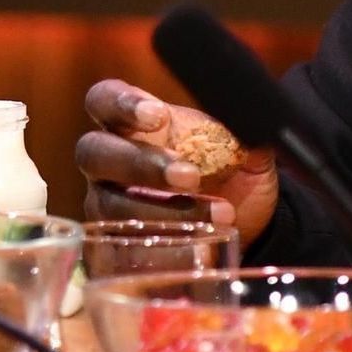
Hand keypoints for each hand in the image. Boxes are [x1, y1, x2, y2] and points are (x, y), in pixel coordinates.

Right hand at [75, 79, 277, 240]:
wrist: (244, 226)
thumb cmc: (229, 176)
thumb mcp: (243, 150)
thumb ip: (244, 133)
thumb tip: (258, 124)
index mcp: (133, 124)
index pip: (104, 100)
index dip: (121, 103)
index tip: (158, 116)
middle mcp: (109, 163)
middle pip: (94, 153)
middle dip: (140, 163)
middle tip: (190, 176)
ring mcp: (106, 206)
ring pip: (109, 205)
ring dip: (163, 212)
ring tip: (219, 215)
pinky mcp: (115, 249)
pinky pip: (121, 252)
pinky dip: (163, 251)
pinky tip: (199, 250)